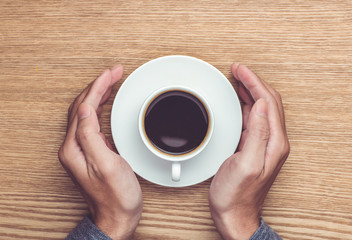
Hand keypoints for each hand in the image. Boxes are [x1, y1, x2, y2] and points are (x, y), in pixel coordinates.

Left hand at [58, 65, 142, 239]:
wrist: (117, 215)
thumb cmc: (116, 195)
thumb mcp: (106, 164)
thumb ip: (92, 136)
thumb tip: (86, 109)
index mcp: (74, 148)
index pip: (84, 107)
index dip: (98, 86)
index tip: (111, 73)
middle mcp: (74, 147)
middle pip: (83, 106)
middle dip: (98, 85)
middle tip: (114, 72)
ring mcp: (82, 148)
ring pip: (87, 111)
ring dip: (99, 93)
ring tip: (112, 81)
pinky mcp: (92, 151)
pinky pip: (93, 121)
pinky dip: (101, 107)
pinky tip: (107, 103)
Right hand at [209, 64, 289, 239]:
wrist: (234, 212)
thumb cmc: (236, 194)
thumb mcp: (246, 163)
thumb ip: (256, 134)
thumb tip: (261, 105)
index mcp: (274, 143)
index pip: (268, 102)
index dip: (254, 82)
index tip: (240, 70)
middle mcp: (272, 142)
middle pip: (267, 102)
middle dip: (253, 82)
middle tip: (238, 70)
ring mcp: (263, 144)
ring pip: (260, 108)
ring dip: (250, 91)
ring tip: (238, 79)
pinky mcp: (253, 147)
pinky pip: (252, 118)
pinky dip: (245, 104)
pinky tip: (239, 101)